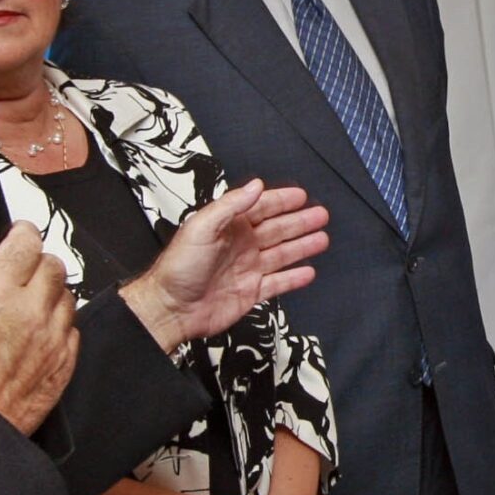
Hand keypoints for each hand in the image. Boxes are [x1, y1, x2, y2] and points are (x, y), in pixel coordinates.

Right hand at [0, 224, 77, 433]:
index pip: (25, 242)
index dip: (21, 233)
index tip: (16, 236)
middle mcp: (29, 311)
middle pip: (53, 265)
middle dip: (37, 262)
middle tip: (19, 273)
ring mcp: (51, 338)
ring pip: (67, 296)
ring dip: (50, 294)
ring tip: (26, 306)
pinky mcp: (64, 363)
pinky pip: (72, 330)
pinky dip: (59, 326)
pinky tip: (36, 335)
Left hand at [122, 179, 328, 350]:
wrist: (172, 308)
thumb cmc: (178, 269)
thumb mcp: (202, 227)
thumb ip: (230, 205)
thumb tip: (255, 186)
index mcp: (228, 227)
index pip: (260, 208)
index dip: (281, 201)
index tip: (301, 196)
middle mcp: (240, 246)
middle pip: (276, 229)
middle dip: (299, 221)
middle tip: (321, 215)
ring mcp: (247, 269)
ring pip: (281, 254)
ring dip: (302, 246)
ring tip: (322, 239)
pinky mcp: (250, 292)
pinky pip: (278, 283)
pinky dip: (294, 278)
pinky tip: (308, 272)